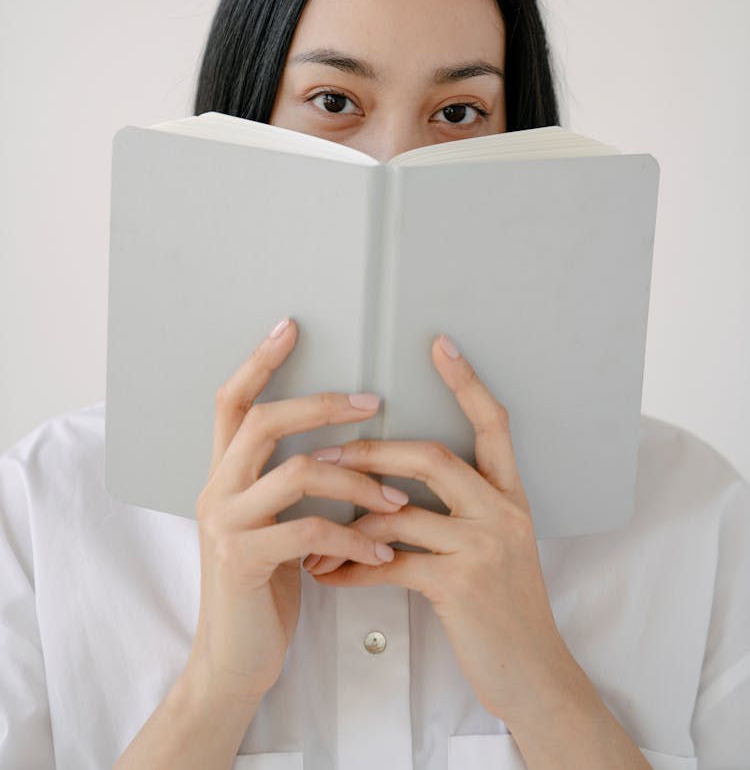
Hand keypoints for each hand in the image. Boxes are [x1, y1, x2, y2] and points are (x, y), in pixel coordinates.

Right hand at [184, 317, 406, 707]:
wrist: (233, 663)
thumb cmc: (264, 589)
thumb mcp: (270, 527)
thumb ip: (286, 486)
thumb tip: (335, 447)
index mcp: (223, 475)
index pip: (231, 402)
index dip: (258, 361)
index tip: (290, 325)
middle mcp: (216, 490)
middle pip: (263, 421)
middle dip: (320, 405)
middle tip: (372, 400)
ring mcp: (226, 525)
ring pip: (296, 472)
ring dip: (357, 480)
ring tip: (398, 499)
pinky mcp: (244, 562)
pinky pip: (309, 531)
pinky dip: (354, 537)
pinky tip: (382, 552)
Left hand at [303, 333, 577, 728]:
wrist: (533, 676)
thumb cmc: (503, 610)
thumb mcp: (496, 548)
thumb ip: (458, 512)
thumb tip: (391, 488)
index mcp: (510, 496)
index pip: (494, 424)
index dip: (467, 382)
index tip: (440, 343)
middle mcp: (502, 512)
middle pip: (432, 457)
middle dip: (372, 452)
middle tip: (325, 453)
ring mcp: (484, 548)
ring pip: (401, 512)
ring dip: (348, 518)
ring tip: (310, 527)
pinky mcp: (460, 586)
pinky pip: (390, 563)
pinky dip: (350, 567)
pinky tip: (325, 574)